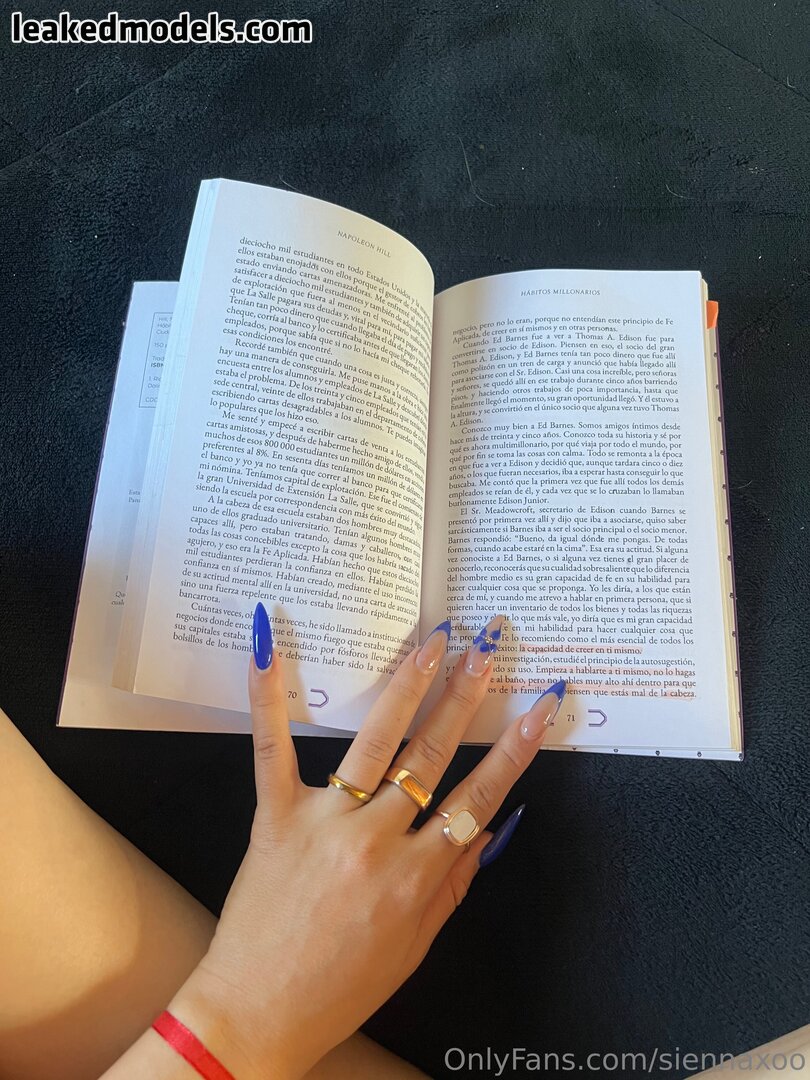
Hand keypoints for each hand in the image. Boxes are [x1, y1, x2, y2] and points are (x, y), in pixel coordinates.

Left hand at [171, 609, 564, 1078]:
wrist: (255, 1014)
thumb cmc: (338, 988)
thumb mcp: (414, 945)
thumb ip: (452, 884)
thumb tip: (489, 830)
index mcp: (414, 877)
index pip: (478, 799)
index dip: (515, 749)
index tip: (540, 707)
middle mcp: (374, 841)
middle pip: (432, 756)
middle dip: (466, 697)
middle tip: (486, 648)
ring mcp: (323, 822)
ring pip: (374, 740)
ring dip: (408, 686)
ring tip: (432, 642)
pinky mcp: (275, 815)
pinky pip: (273, 748)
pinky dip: (269, 694)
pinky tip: (270, 644)